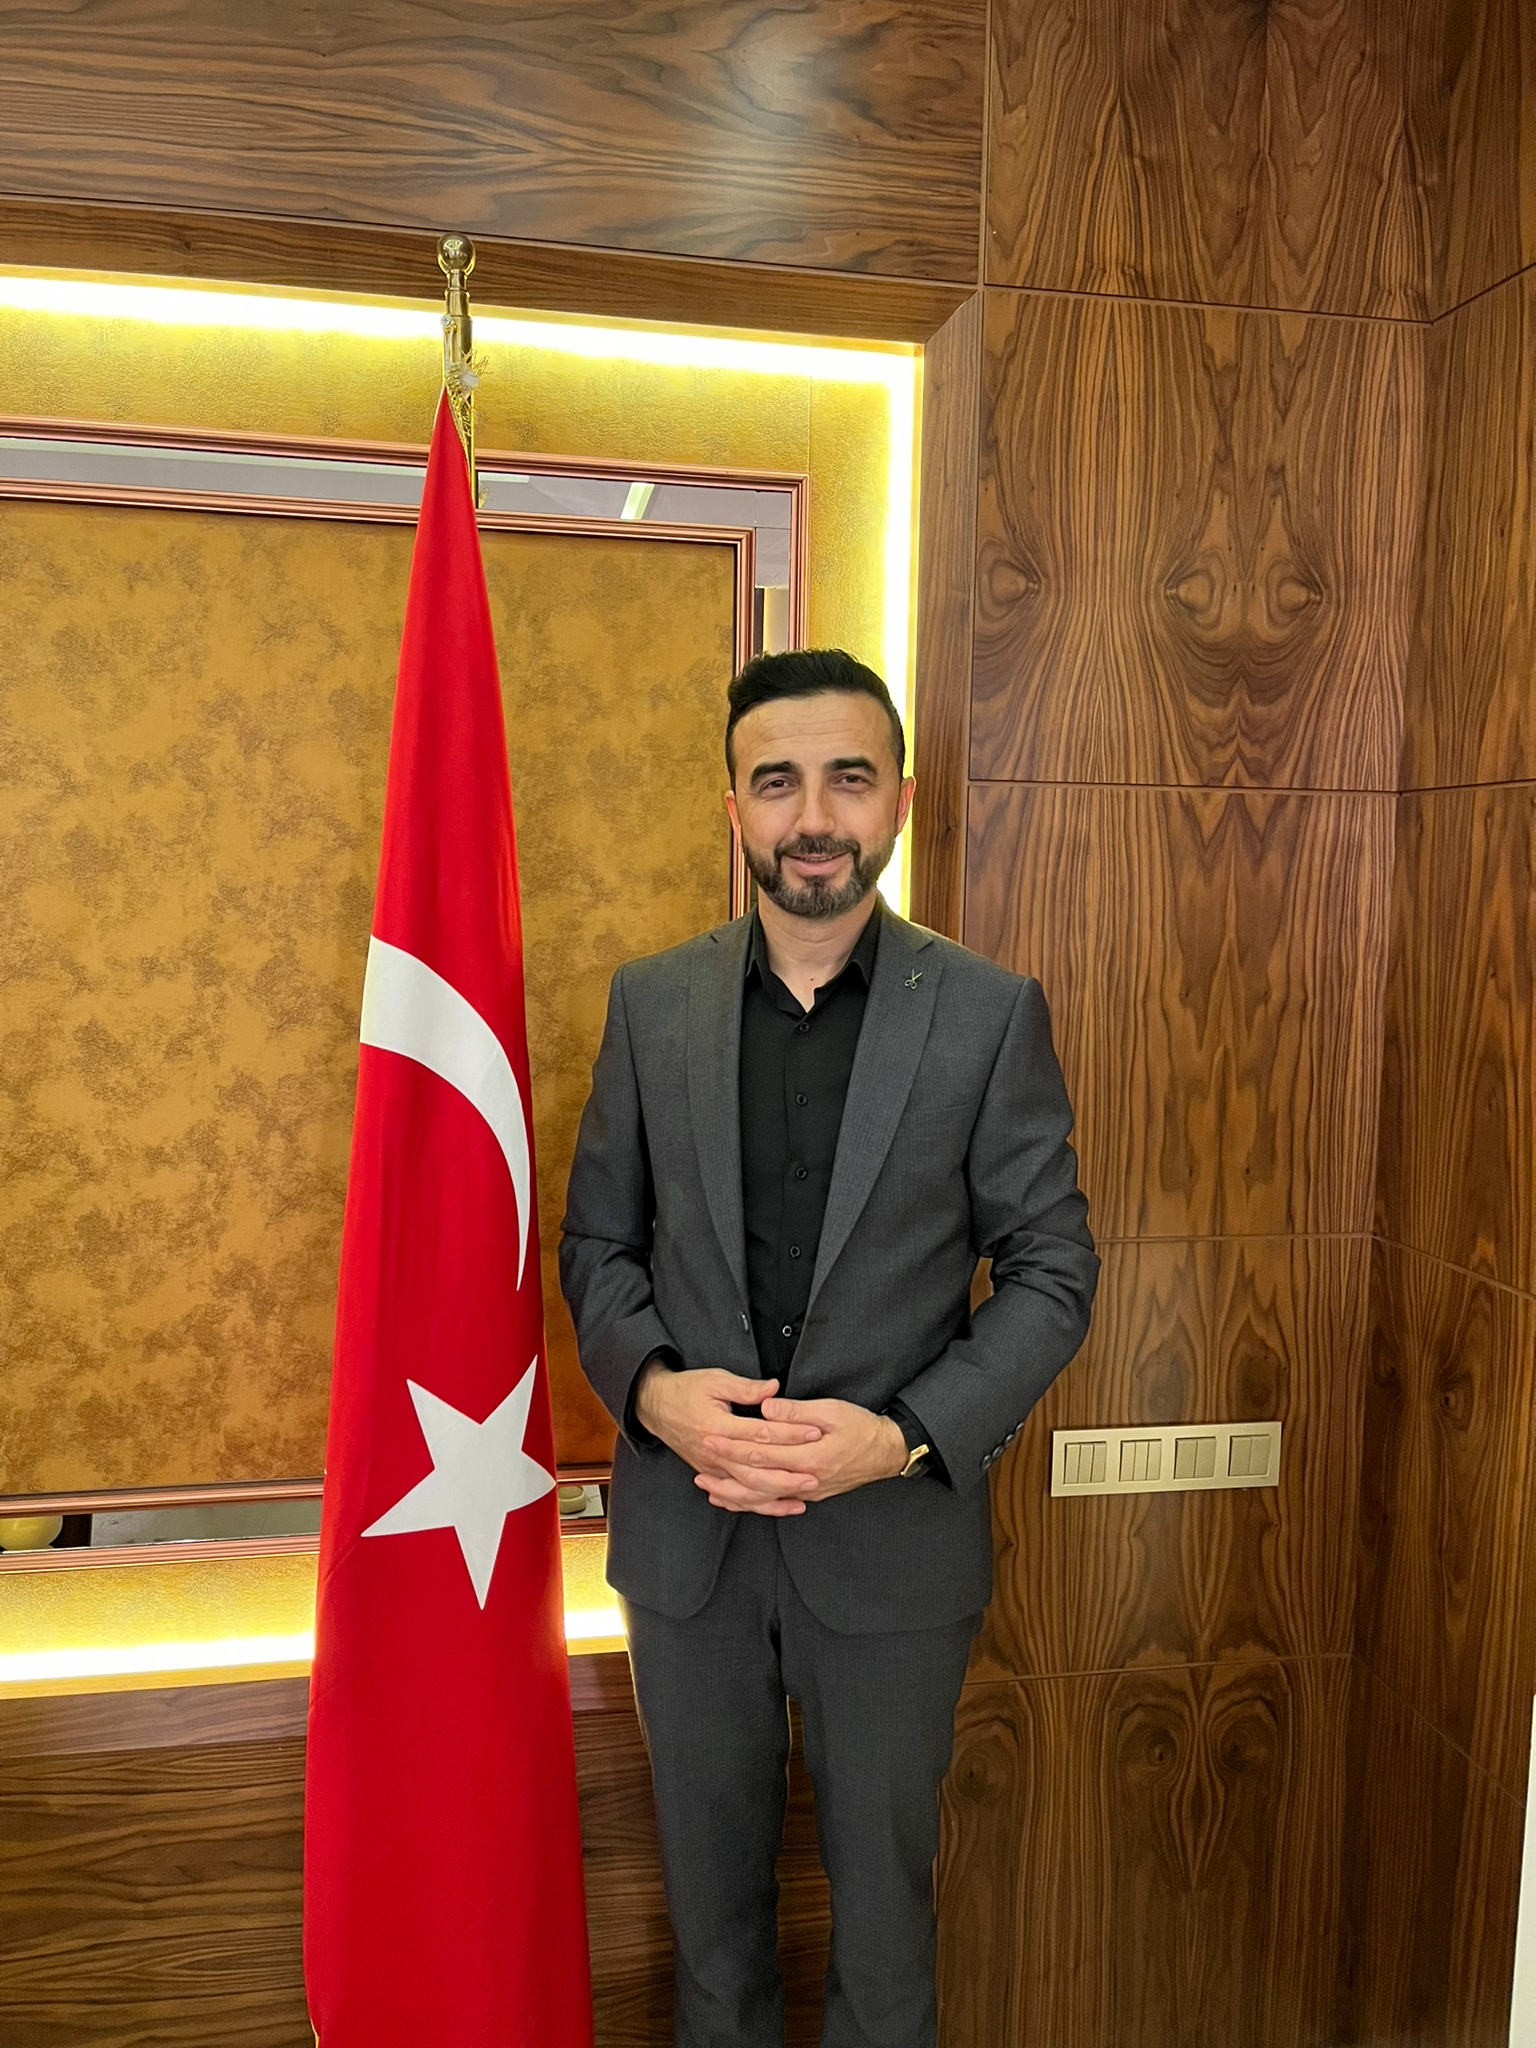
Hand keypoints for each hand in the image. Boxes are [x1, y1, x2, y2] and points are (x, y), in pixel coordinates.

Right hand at [635, 1364, 824, 1516]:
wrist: (655, 1406)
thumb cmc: (685, 1390)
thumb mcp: (715, 1380)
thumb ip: (746, 1388)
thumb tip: (774, 1389)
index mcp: (717, 1426)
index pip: (760, 1434)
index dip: (789, 1433)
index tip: (813, 1432)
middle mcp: (714, 1452)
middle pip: (755, 1471)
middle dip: (787, 1476)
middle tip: (814, 1476)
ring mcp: (711, 1467)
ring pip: (746, 1490)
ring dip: (774, 1497)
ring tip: (801, 1499)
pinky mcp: (710, 1473)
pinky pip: (735, 1496)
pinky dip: (755, 1505)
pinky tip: (775, 1506)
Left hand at [699, 1396, 906, 1509]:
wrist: (886, 1452)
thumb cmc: (861, 1427)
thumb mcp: (832, 1410)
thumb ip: (796, 1411)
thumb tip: (766, 1408)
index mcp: (809, 1456)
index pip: (761, 1452)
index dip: (733, 1445)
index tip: (711, 1436)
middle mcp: (805, 1480)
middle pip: (756, 1479)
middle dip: (725, 1469)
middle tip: (702, 1457)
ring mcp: (807, 1492)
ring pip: (762, 1499)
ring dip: (733, 1493)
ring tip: (707, 1486)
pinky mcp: (809, 1495)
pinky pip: (774, 1503)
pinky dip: (752, 1503)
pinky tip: (735, 1500)